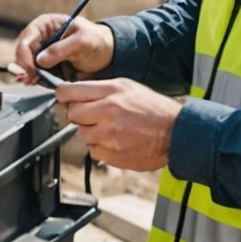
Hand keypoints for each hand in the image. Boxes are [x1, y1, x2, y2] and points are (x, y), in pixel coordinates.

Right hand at [11, 11, 114, 84]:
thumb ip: (60, 49)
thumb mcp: (81, 41)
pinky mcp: (46, 66)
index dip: (25, 54)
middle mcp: (40, 38)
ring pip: (26, 65)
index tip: (32, 69)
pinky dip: (35, 80)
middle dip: (25, 67)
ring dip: (29, 75)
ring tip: (35, 81)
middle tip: (32, 79)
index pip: (27, 39)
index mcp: (45, 25)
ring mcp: (42, 53)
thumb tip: (40, 60)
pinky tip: (39, 83)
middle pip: (22, 53)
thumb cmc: (95, 41)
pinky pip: (35, 74)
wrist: (106, 55)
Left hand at [57, 78, 178, 171]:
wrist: (176, 132)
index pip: (70, 92)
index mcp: (111, 92)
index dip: (63, 95)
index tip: (63, 97)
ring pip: (82, 134)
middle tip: (92, 115)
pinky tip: (116, 141)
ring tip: (110, 129)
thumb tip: (74, 92)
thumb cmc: (153, 108)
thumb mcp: (127, 86)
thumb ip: (100, 88)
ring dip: (91, 132)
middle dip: (79, 115)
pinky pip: (93, 151)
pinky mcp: (112, 155)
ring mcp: (109, 136)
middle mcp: (107, 112)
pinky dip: (101, 147)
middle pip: (72, 114)